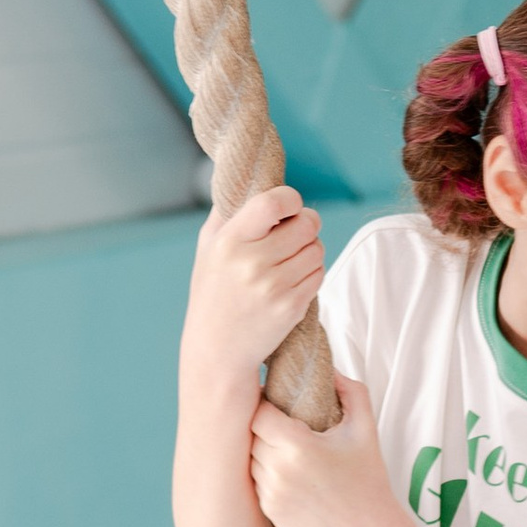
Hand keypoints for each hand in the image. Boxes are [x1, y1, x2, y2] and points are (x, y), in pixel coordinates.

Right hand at [187, 184, 323, 384]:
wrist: (216, 350)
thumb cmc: (213, 292)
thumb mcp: (208, 248)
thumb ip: (228, 213)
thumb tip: (249, 176)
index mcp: (230, 241)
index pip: (272, 203)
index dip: (291, 199)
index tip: (290, 205)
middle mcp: (252, 263)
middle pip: (306, 224)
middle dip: (307, 224)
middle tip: (297, 231)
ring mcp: (273, 287)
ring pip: (317, 249)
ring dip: (311, 249)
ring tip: (292, 258)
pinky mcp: (291, 308)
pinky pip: (318, 275)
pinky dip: (312, 272)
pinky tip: (294, 278)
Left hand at [249, 373, 393, 526]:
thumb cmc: (368, 478)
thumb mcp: (365, 429)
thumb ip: (350, 391)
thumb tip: (328, 369)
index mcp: (298, 446)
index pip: (258, 413)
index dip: (263, 404)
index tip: (274, 402)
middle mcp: (278, 471)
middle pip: (251, 436)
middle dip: (263, 428)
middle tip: (281, 425)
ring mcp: (271, 494)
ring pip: (250, 460)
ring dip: (262, 452)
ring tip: (286, 451)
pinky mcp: (270, 512)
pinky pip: (256, 483)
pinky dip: (267, 476)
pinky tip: (290, 476)